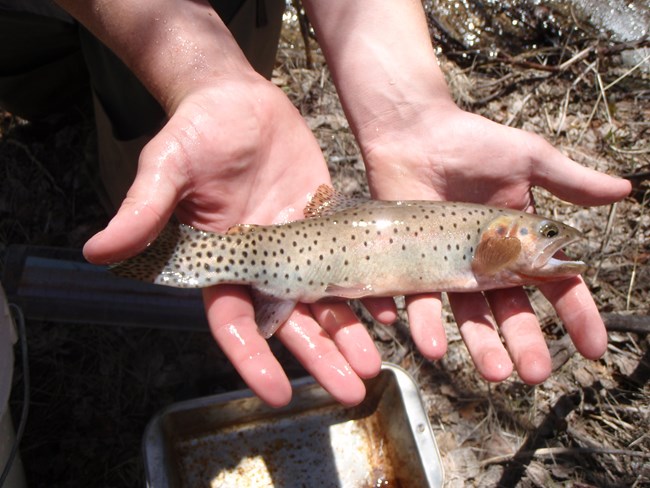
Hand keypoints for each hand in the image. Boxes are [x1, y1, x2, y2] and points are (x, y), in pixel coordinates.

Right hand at [83, 77, 388, 405]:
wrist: (236, 99)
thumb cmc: (194, 132)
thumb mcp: (166, 168)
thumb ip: (144, 211)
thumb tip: (98, 251)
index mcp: (221, 264)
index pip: (235, 323)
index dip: (253, 360)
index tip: (278, 394)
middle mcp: (262, 265)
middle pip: (291, 324)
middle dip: (319, 358)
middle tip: (351, 392)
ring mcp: (298, 246)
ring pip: (325, 301)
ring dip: (349, 334)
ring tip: (374, 365)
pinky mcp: (325, 222)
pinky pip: (350, 261)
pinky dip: (370, 286)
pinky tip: (393, 308)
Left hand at [360, 101, 630, 383]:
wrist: (413, 131)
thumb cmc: (472, 143)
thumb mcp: (528, 159)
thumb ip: (570, 181)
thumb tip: (625, 190)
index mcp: (520, 242)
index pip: (554, 285)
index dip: (575, 316)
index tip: (593, 349)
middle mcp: (486, 262)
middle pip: (509, 311)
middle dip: (523, 343)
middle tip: (533, 374)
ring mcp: (447, 265)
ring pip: (464, 314)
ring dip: (477, 344)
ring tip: (490, 370)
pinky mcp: (411, 262)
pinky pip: (413, 297)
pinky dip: (419, 319)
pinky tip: (426, 340)